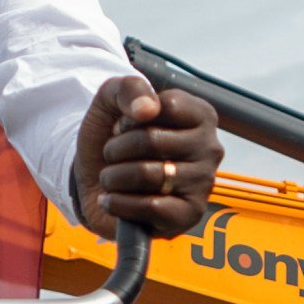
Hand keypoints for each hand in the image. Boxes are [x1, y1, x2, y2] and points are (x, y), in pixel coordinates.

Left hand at [74, 73, 219, 238]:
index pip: (166, 106)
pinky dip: (119, 203)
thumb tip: (148, 109)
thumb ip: (129, 88)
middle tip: (111, 155)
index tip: (123, 126)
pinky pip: (151, 207)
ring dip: (113, 177)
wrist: (93, 181)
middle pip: (151, 141)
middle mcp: (209, 148)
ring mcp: (203, 184)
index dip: (130, 117)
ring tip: (110, 178)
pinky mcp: (190, 215)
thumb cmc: (111, 139)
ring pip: (147, 174)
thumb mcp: (112, 100)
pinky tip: (111, 200)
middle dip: (115, 149)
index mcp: (200, 116)